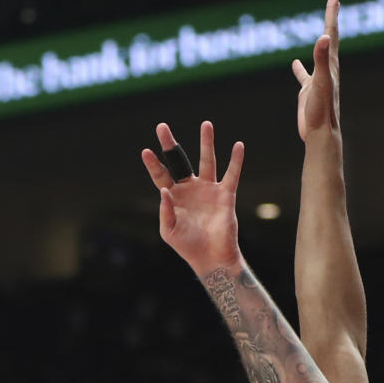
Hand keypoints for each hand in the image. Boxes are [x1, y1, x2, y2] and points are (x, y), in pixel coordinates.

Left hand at [141, 120, 243, 277]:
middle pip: (179, 161)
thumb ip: (165, 211)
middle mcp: (190, 189)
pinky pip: (231, 175)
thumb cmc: (188, 247)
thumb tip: (164, 189)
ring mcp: (208, 190)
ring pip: (207, 161)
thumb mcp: (169, 231)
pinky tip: (238, 146)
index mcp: (174, 196)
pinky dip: (236, 161)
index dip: (153, 164)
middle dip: (170, 145)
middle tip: (161, 127)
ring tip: (206, 124)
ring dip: (206, 142)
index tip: (145, 151)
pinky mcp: (225, 195)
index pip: (161, 175)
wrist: (211, 259)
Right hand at [292, 0, 339, 142]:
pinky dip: (299, 68)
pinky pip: (303, 75)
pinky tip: (294, 63)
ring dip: (320, 40)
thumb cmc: (322, 111)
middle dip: (331, 18)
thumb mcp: (320, 83)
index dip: (332, 12)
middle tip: (335, 0)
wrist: (320, 135)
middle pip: (329, 37)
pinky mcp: (308, 92)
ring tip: (322, 27)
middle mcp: (326, 69)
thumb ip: (321, 60)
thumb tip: (323, 38)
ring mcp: (317, 79)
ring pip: (319, 54)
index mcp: (330, 64)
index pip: (331, 32)